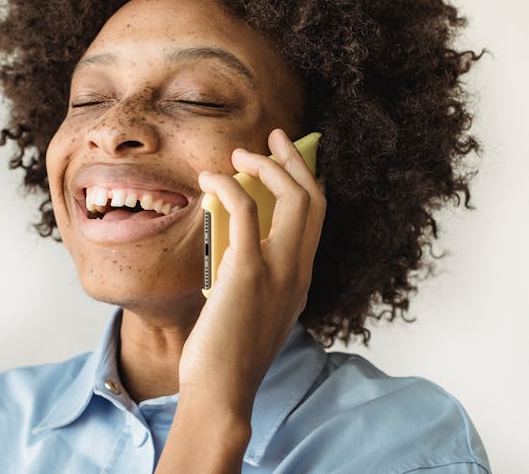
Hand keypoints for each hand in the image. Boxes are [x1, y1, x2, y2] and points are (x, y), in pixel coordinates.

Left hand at [181, 128, 325, 417]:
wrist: (222, 391)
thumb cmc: (229, 356)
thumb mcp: (255, 313)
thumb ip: (257, 281)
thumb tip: (234, 247)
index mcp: (301, 280)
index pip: (317, 219)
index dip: (308, 182)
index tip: (291, 160)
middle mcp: (299, 271)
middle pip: (313, 199)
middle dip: (296, 160)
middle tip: (275, 136)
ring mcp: (279, 271)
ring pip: (292, 197)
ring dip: (266, 165)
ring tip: (239, 153)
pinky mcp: (248, 270)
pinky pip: (246, 210)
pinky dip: (229, 186)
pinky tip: (210, 180)